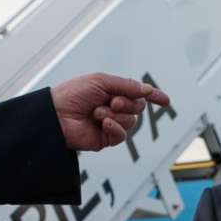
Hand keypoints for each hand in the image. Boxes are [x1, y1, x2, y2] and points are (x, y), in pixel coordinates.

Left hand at [51, 73, 170, 150]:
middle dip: (128, 103)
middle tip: (112, 101)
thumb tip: (147, 90)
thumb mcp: (101, 81)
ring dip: (116, 115)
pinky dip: (115, 127)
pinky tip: (103, 123)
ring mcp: (110, 124)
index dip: (153, 96)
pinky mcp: (105, 139)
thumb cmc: (72, 94)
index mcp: (112, 92)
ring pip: (131, 121)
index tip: (165, 100)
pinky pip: (122, 135)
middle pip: (138, 107)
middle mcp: (113, 108)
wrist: (55, 114)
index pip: (137, 94)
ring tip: (97, 112)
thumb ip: (126, 85)